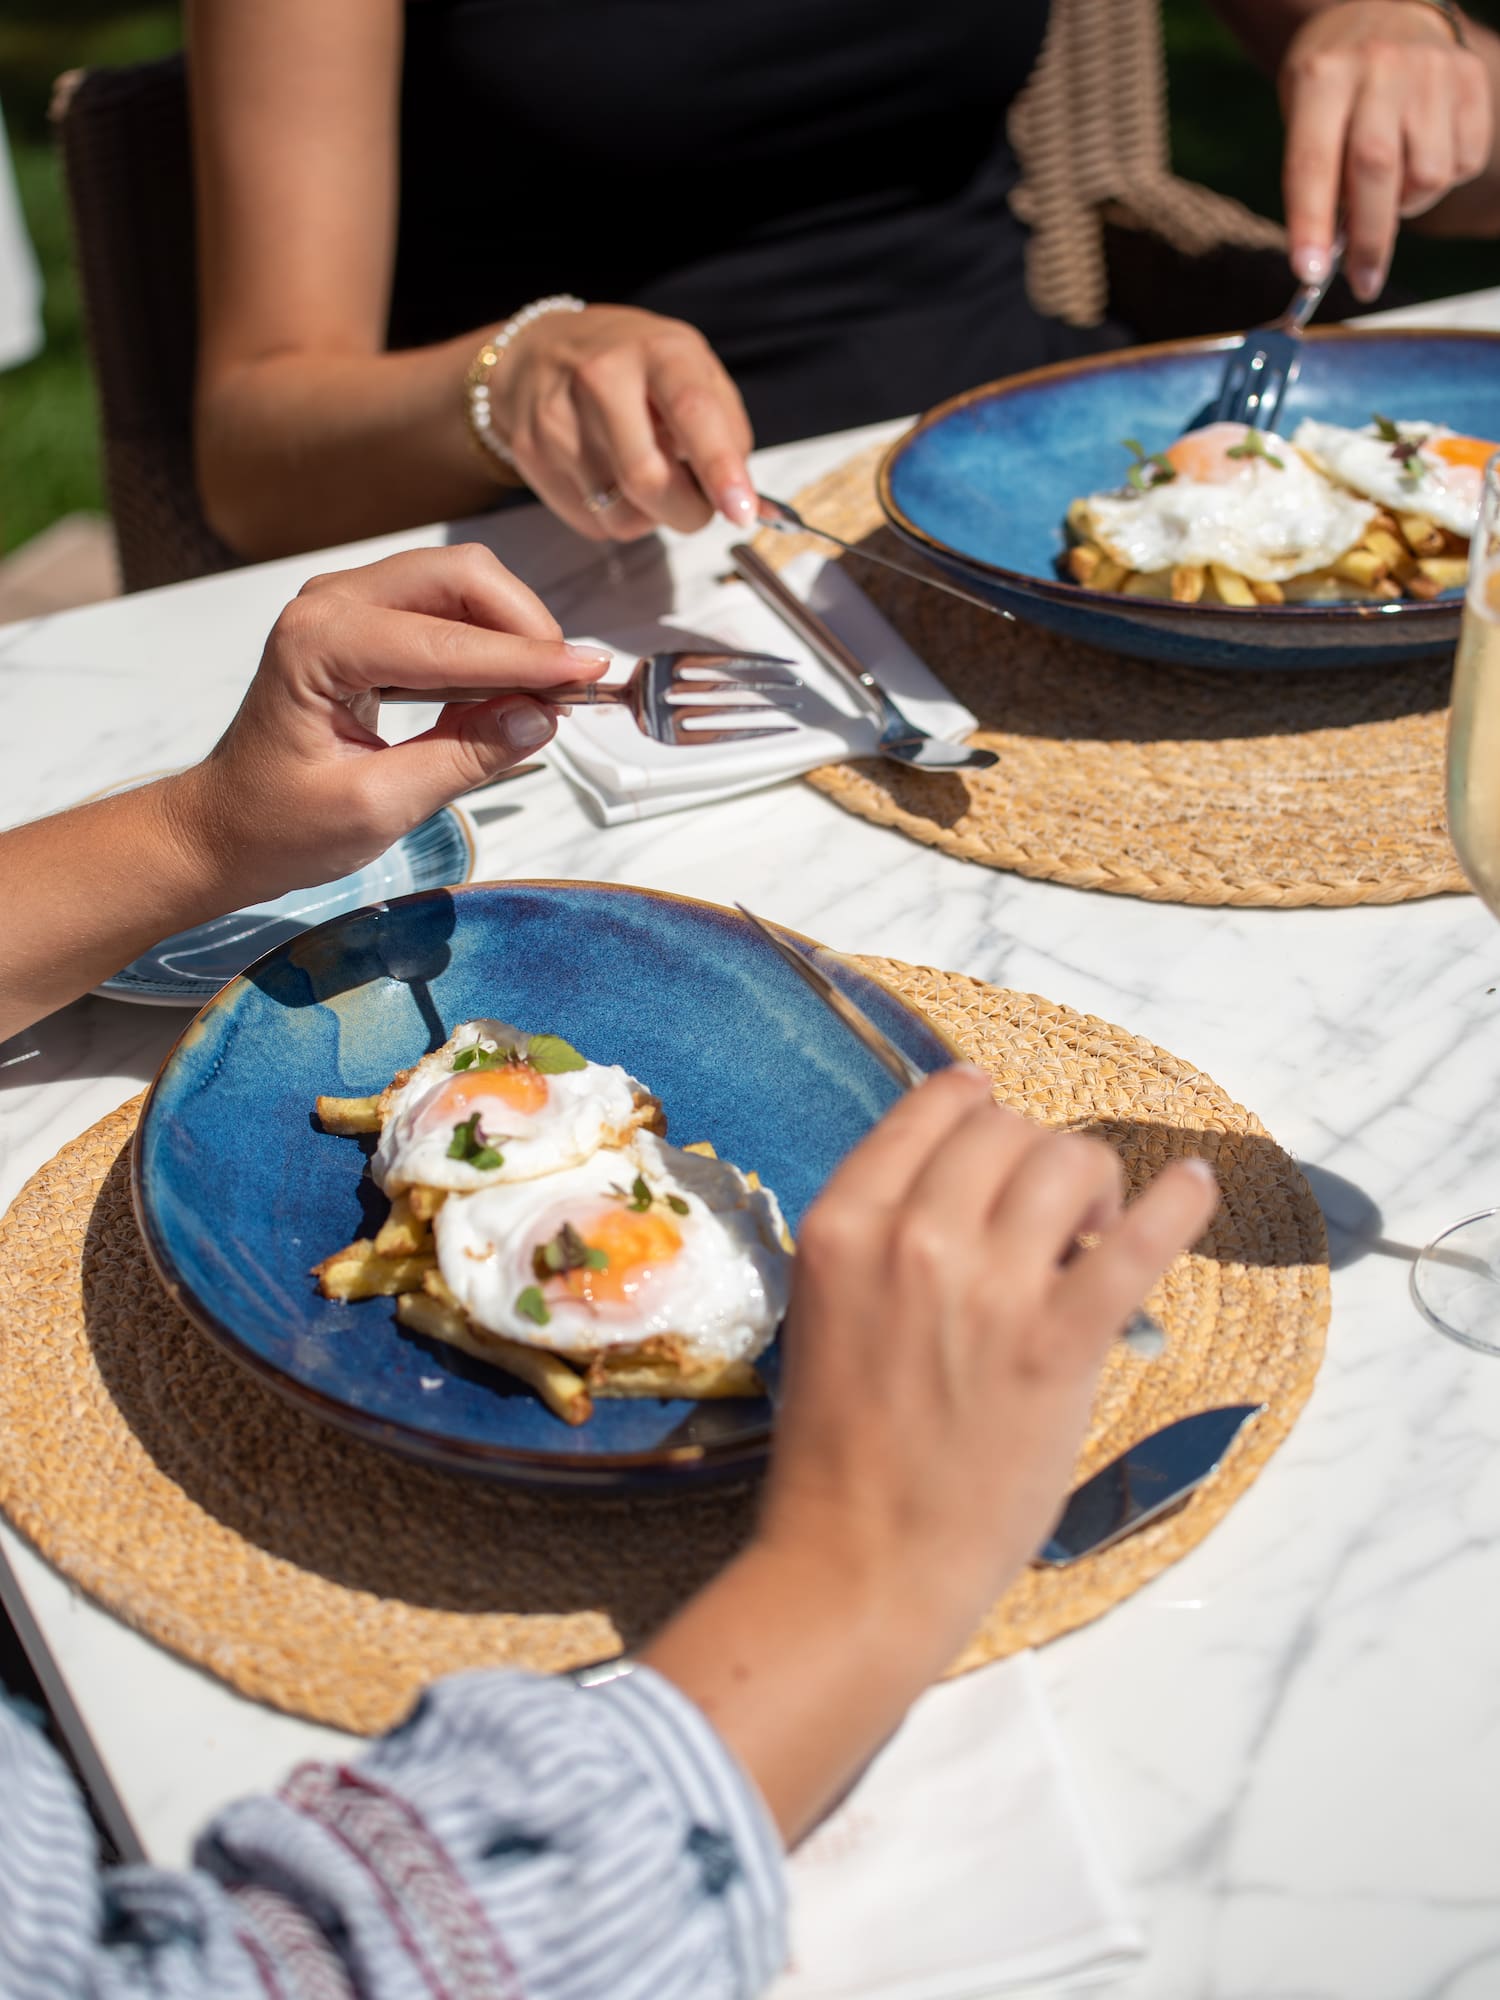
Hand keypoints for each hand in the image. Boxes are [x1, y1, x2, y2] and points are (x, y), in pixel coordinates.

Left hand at [172, 545, 608, 903]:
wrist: (226, 827)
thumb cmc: (280, 825)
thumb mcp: (377, 808)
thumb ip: (462, 758)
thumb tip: (539, 719)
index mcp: (318, 645)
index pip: (446, 641)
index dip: (526, 658)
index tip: (590, 674)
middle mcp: (329, 605)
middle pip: (458, 577)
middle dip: (523, 625)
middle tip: (567, 687)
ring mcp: (345, 606)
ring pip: (457, 584)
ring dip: (509, 630)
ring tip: (543, 694)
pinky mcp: (363, 622)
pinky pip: (443, 609)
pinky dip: (486, 641)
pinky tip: (507, 688)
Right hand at [487, 305, 756, 540]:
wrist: (535, 352)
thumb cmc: (631, 366)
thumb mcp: (688, 369)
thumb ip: (723, 427)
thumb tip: (743, 497)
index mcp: (657, 351)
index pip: (693, 413)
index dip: (721, 469)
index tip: (741, 513)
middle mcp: (602, 378)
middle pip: (649, 480)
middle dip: (688, 513)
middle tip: (699, 507)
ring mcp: (559, 419)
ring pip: (622, 516)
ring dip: (651, 517)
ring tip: (646, 476)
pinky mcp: (532, 454)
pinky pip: (593, 522)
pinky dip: (617, 516)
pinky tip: (610, 478)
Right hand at [758, 1068, 1218, 1667]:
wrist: (863, 1559)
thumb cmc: (841, 1446)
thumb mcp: (831, 1308)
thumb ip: (885, 1237)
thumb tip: (981, 1188)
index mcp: (843, 1225)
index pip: (929, 1110)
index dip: (975, 1104)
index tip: (999, 1114)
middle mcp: (912, 1238)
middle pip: (1005, 1128)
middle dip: (1036, 1152)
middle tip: (1052, 1211)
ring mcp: (988, 1288)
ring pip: (1067, 1161)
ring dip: (1092, 1182)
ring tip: (1094, 1231)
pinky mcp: (1057, 1343)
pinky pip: (1136, 1246)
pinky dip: (1177, 1205)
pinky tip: (1197, 1187)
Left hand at [1280, 1, 1492, 299]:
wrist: (1386, 11)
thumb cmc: (1334, 84)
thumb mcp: (1304, 114)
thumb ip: (1319, 177)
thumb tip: (1331, 253)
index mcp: (1322, 76)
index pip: (1312, 162)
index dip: (1310, 223)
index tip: (1309, 274)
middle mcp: (1379, 67)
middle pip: (1377, 170)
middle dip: (1369, 240)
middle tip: (1362, 281)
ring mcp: (1430, 69)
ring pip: (1428, 174)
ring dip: (1408, 203)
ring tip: (1392, 183)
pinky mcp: (1470, 78)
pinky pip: (1464, 161)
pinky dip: (1442, 179)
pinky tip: (1423, 153)